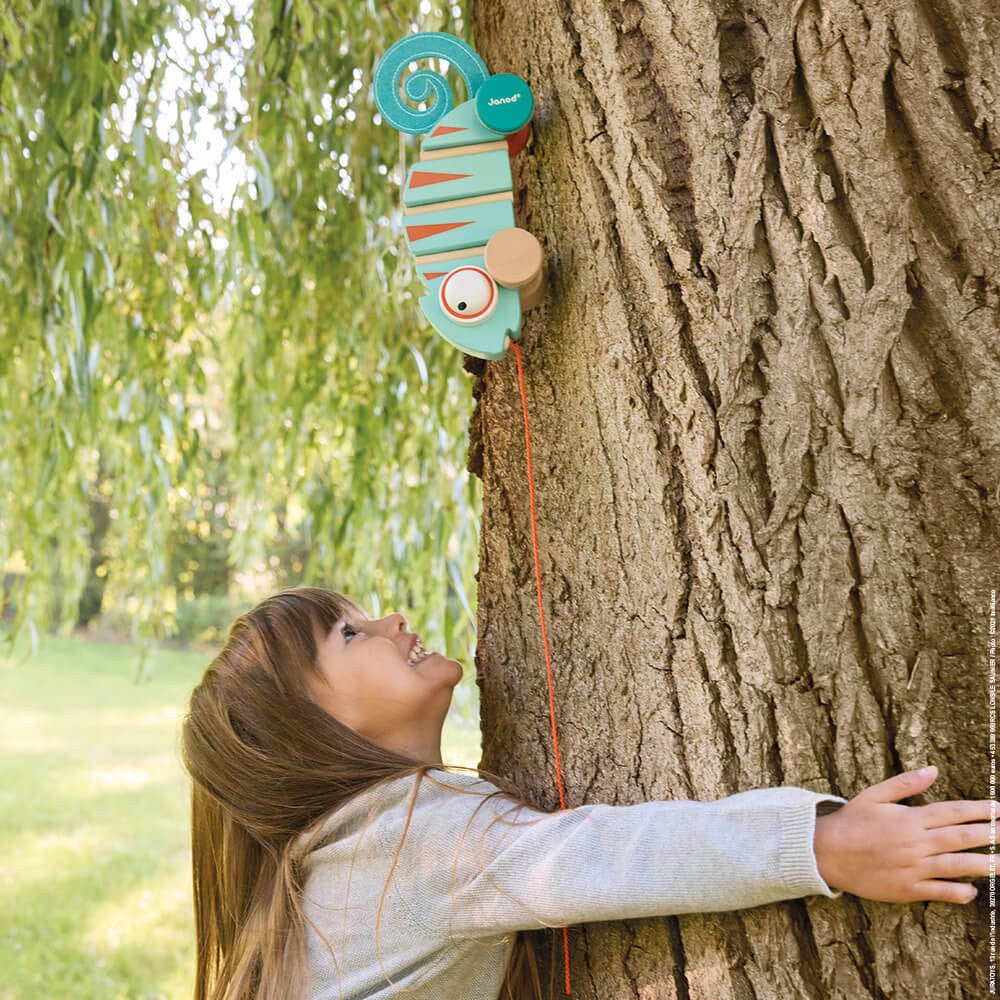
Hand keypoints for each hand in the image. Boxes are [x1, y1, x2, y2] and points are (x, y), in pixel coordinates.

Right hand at [813, 765, 995, 903]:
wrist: (826, 853)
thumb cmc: (851, 821)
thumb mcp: (874, 795)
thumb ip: (905, 783)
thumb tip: (932, 770)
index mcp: (909, 818)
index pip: (953, 812)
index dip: (980, 810)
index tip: (999, 809)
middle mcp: (915, 843)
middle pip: (962, 838)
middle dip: (991, 835)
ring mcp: (913, 868)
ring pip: (957, 866)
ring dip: (985, 865)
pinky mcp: (907, 889)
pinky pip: (939, 892)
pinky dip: (959, 892)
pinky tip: (973, 890)